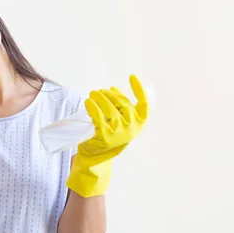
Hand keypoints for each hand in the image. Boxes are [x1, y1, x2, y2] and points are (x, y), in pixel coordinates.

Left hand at [66, 74, 149, 197]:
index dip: (139, 89)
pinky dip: (92, 106)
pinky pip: (98, 115)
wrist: (96, 156)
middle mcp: (132, 128)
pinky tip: (88, 102)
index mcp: (139, 124)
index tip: (132, 76)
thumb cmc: (108, 135)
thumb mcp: (120, 121)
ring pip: (109, 107)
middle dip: (109, 94)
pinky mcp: (104, 134)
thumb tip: (114, 88)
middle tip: (98, 91)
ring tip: (92, 95)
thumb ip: (120, 106)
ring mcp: (118, 132)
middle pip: (122, 102)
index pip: (144, 104)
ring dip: (99, 98)